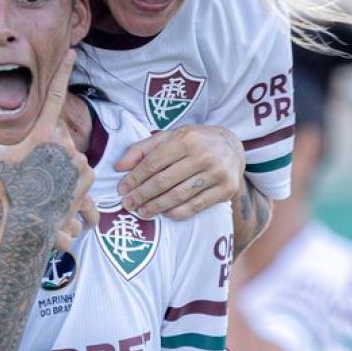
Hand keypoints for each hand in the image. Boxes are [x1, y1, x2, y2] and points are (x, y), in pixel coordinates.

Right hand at [0, 49, 91, 251]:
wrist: (30, 223)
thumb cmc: (9, 190)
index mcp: (42, 134)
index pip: (54, 94)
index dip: (63, 71)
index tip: (74, 52)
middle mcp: (64, 143)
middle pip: (57, 133)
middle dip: (47, 143)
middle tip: (32, 164)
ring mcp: (78, 160)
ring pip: (69, 151)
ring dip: (58, 161)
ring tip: (42, 179)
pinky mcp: (87, 176)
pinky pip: (80, 168)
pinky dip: (71, 175)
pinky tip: (56, 186)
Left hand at [116, 124, 244, 219]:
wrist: (233, 146)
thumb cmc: (195, 141)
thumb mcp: (170, 136)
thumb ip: (143, 149)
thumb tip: (119, 166)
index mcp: (186, 139)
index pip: (154, 163)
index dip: (135, 178)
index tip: (122, 190)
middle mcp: (203, 155)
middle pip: (164, 181)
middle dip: (142, 195)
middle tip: (128, 205)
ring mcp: (216, 174)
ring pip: (179, 195)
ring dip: (157, 207)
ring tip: (142, 212)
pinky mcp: (226, 190)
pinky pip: (196, 206)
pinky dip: (178, 212)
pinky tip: (165, 214)